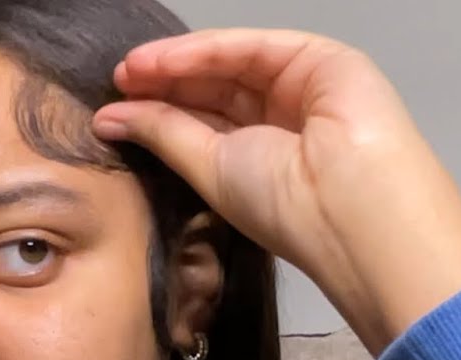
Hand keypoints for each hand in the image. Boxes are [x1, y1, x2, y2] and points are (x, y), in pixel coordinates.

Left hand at [92, 28, 460, 354]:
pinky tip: (162, 62)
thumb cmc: (287, 209)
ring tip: (130, 72)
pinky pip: (253, 48)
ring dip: (176, 64)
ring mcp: (305, 87)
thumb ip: (163, 135)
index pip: (204, 121)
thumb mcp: (208, 170)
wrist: (350, 210)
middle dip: (162, 84)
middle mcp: (286, 120)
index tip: (112, 111)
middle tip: (116, 84)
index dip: (158, 111)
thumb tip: (110, 118)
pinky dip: (205, 50)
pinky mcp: (322, 61)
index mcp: (265, 156)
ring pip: (230, 64)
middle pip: (213, 89)